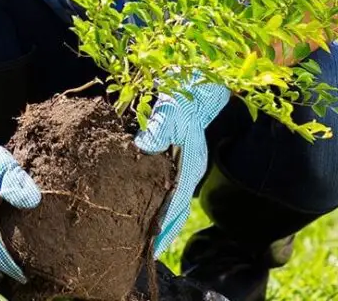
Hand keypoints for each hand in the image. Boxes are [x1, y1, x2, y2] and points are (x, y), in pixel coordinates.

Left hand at [133, 80, 229, 256]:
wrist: (196, 82)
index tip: (153, 248)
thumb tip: (141, 149)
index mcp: (190, 165)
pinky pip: (168, 187)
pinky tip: (147, 208)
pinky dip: (160, 202)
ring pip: (173, 201)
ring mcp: (185, 166)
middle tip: (148, 254)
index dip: (165, 228)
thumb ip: (157, 131)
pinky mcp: (178, 159)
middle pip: (177, 210)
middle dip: (164, 232)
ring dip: (162, 219)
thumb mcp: (170, 110)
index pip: (176, 205)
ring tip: (146, 240)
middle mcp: (189, 171)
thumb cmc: (183, 96)